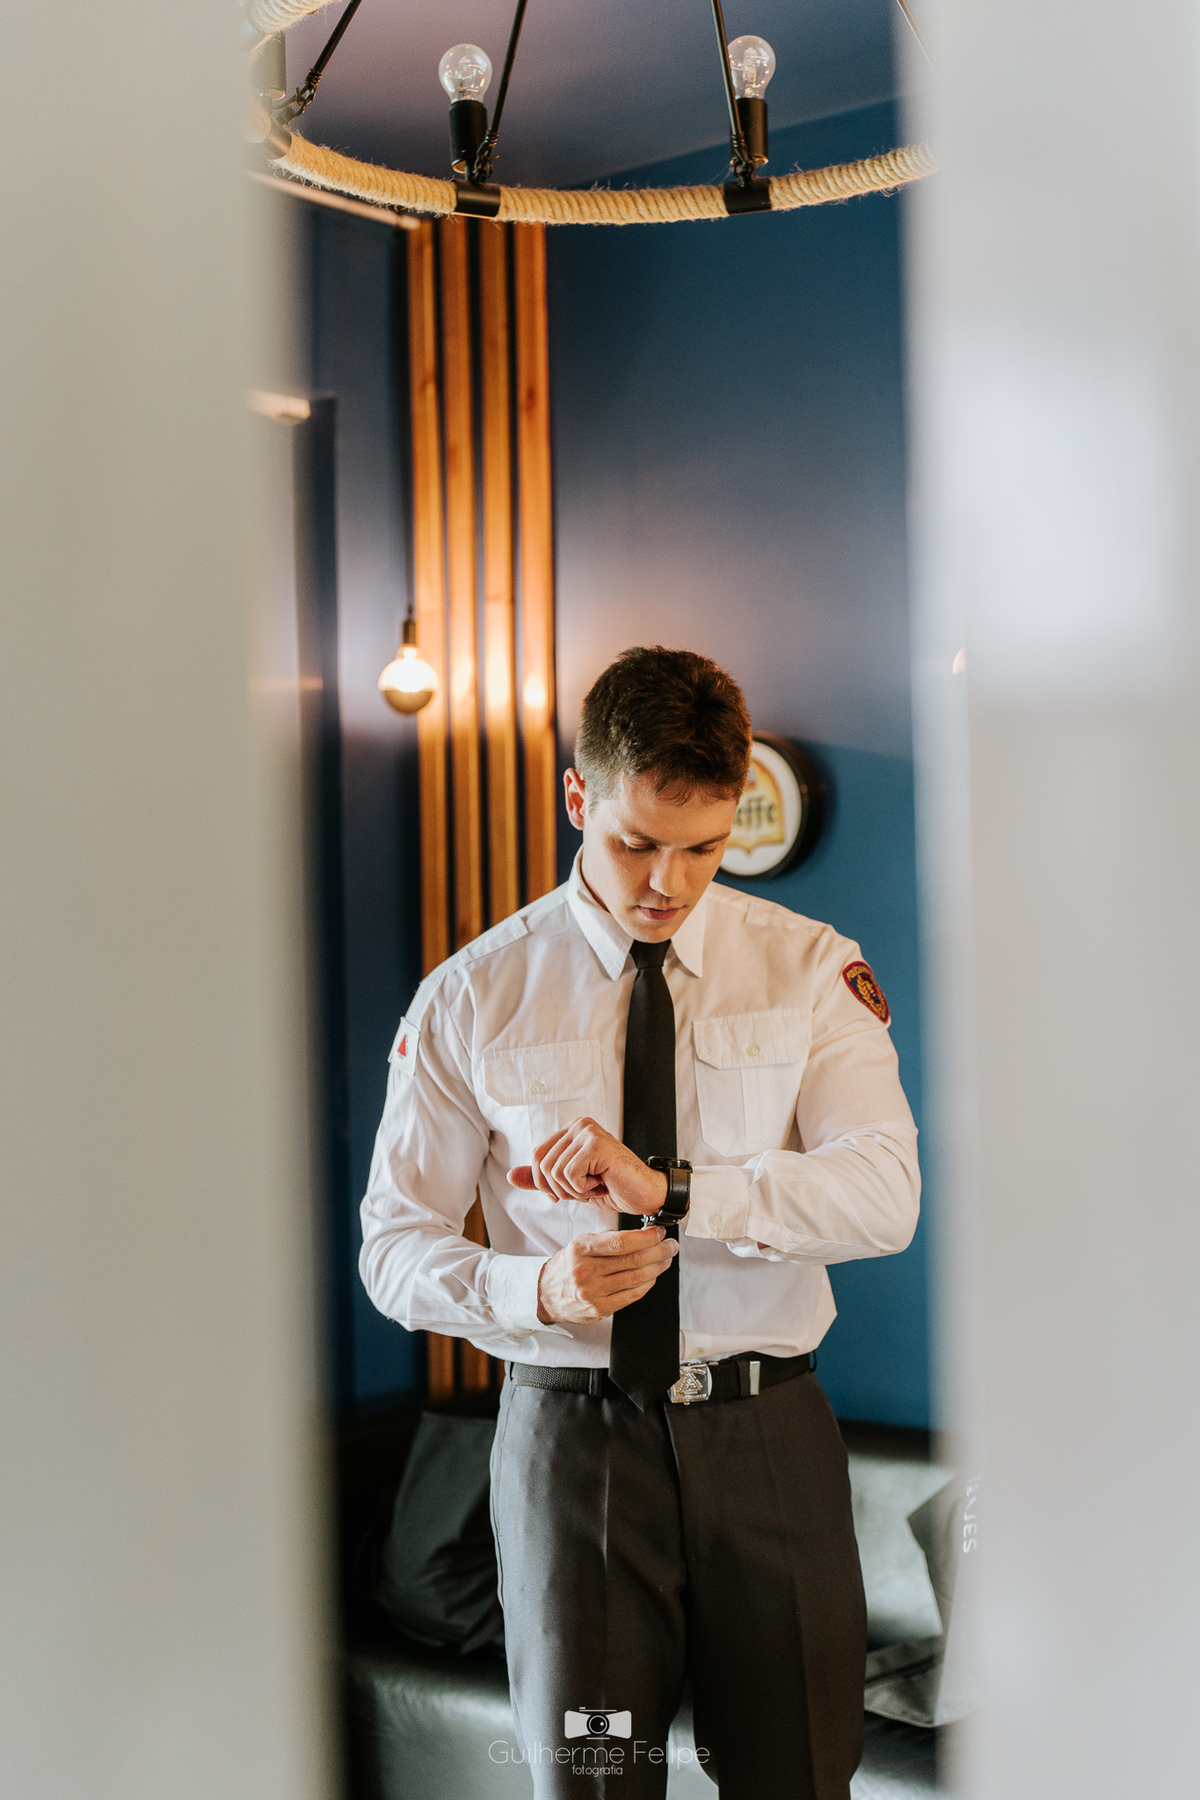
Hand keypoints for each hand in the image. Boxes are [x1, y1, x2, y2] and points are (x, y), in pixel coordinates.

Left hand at [507, 1117, 668, 1215]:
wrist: (645, 1195)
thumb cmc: (611, 1188)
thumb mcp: (569, 1186)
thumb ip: (541, 1180)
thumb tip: (509, 1176)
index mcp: (571, 1130)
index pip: (537, 1157)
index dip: (545, 1183)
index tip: (568, 1192)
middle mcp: (579, 1124)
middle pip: (542, 1165)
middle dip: (560, 1189)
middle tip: (586, 1189)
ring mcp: (588, 1131)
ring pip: (555, 1172)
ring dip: (574, 1191)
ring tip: (596, 1185)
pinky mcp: (597, 1144)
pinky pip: (569, 1175)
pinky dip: (584, 1189)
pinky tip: (603, 1183)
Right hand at [535, 1225, 678, 1323]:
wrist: (547, 1294)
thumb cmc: (569, 1265)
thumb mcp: (581, 1244)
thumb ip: (608, 1239)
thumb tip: (642, 1234)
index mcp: (581, 1249)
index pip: (621, 1242)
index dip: (646, 1237)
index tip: (660, 1232)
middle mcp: (585, 1271)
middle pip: (633, 1260)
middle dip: (659, 1251)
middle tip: (671, 1246)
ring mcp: (593, 1292)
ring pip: (636, 1278)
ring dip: (657, 1267)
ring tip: (666, 1259)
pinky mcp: (600, 1309)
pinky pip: (632, 1295)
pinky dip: (647, 1284)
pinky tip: (653, 1276)